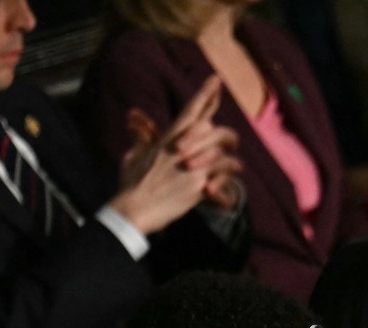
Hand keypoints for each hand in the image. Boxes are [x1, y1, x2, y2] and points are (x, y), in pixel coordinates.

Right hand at [110, 76, 241, 233]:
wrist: (135, 208)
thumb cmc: (132, 183)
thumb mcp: (133, 155)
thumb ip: (141, 136)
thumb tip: (134, 117)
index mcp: (170, 137)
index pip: (193, 110)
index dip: (206, 93)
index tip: (217, 79)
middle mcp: (185, 148)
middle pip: (216, 130)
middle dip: (228, 135)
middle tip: (233, 141)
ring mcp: (195, 166)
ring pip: (225, 155)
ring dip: (233, 162)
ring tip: (235, 167)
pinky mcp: (201, 186)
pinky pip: (224, 180)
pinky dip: (228, 185)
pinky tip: (229, 192)